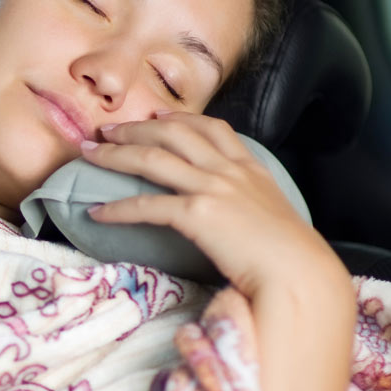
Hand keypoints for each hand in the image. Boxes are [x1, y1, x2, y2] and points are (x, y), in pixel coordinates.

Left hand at [81, 112, 347, 301]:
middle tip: (106, 130)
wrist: (300, 274)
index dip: (178, 118)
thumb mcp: (275, 219)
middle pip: (173, 133)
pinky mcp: (199, 214)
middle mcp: (231, 170)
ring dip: (116, 154)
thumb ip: (253, 208)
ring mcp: (214, 189)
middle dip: (135, 128)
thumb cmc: (292, 260)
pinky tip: (97, 213)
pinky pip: (147, 205)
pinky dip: (117, 208)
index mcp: (252, 169)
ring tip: (90, 154)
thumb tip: (235, 222)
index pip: (212, 128)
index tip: (155, 116)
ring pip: (153, 158)